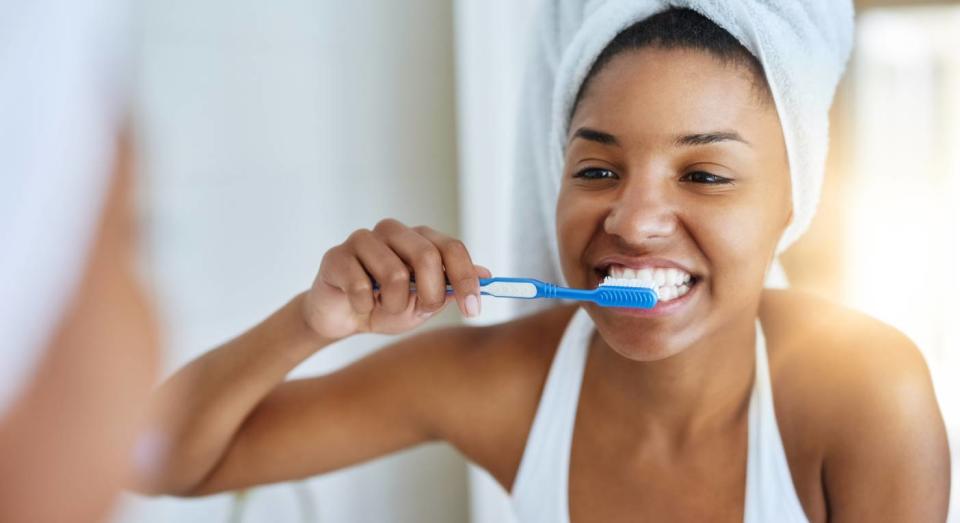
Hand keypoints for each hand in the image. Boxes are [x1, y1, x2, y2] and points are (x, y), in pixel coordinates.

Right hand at [302, 219, 490, 338]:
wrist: (343, 318)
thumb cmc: (385, 306)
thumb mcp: (425, 303)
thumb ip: (451, 288)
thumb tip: (487, 275)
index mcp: (419, 238)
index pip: (452, 248)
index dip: (466, 279)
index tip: (472, 310)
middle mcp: (393, 231)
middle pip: (426, 256)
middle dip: (430, 294)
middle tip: (421, 311)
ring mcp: (363, 240)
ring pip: (394, 273)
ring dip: (393, 304)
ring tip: (383, 307)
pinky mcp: (336, 255)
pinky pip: (361, 286)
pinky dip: (365, 306)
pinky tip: (359, 305)